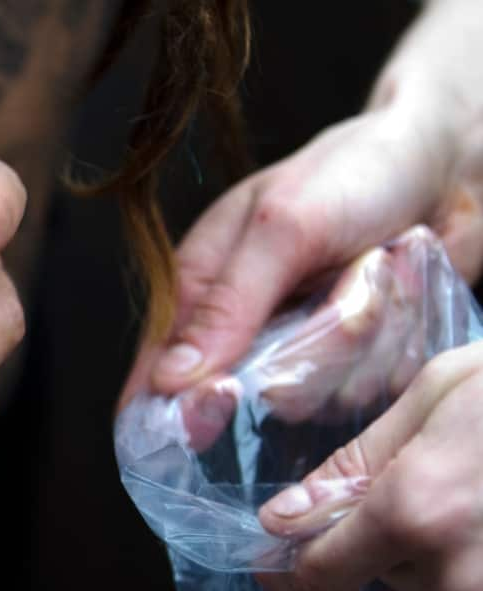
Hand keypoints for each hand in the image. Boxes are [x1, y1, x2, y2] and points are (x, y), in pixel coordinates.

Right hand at [119, 100, 482, 411]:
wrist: (451, 166)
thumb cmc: (357, 172)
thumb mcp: (283, 228)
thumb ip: (228, 305)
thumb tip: (169, 379)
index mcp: (201, 291)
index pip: (158, 375)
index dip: (177, 405)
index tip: (220, 402)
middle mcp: (244, 332)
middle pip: (246, 399)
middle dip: (305, 351)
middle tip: (344, 296)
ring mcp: (299, 353)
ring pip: (314, 398)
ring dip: (361, 339)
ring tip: (378, 271)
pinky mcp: (351, 367)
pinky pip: (364, 393)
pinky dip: (393, 344)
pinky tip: (402, 292)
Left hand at [256, 340, 482, 590]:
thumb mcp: (438, 394)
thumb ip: (356, 462)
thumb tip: (284, 519)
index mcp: (414, 513)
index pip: (318, 576)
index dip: (289, 571)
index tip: (275, 563)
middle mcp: (455, 571)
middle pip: (377, 570)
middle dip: (382, 528)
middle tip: (436, 467)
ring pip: (430, 579)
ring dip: (436, 540)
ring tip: (481, 477)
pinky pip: (477, 583)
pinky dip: (477, 549)